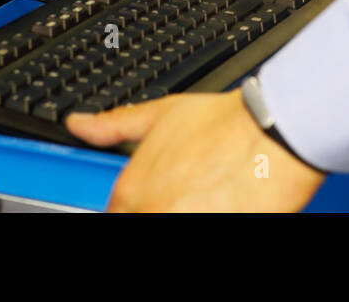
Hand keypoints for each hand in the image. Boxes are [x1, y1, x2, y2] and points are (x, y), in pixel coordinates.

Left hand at [65, 90, 324, 211]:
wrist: (270, 132)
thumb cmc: (223, 123)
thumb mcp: (159, 114)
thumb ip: (113, 125)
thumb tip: (77, 123)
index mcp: (131, 189)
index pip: (116, 214)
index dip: (135, 208)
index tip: (157, 200)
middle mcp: (150, 213)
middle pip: (139, 223)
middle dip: (159, 212)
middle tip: (187, 198)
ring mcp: (179, 224)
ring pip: (167, 226)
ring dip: (182, 214)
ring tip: (205, 200)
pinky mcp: (212, 232)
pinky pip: (200, 233)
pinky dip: (207, 218)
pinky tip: (219, 206)